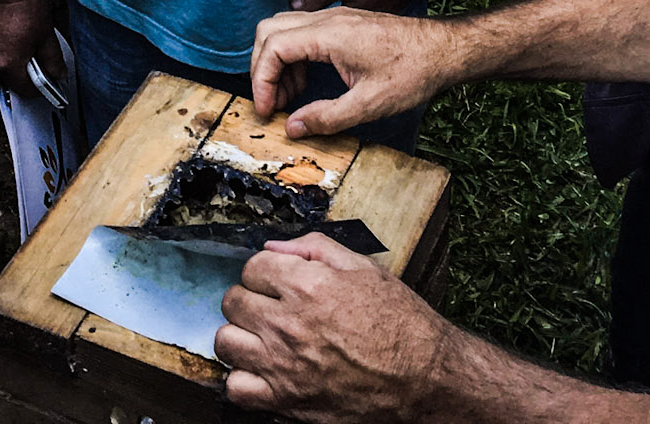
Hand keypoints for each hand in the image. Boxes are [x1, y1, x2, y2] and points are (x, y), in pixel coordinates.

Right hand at [0, 0, 57, 95]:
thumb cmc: (26, 3)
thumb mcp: (46, 32)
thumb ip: (52, 59)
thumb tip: (58, 76)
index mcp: (7, 63)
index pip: (22, 91)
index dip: (34, 91)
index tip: (40, 85)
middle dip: (5, 94)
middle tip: (17, 83)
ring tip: (5, 64)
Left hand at [217, 234, 453, 421]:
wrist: (424, 379)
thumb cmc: (400, 323)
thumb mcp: (365, 268)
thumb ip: (315, 248)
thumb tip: (273, 246)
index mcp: (308, 285)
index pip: (252, 267)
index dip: (265, 271)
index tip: (275, 280)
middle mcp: (289, 324)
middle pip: (233, 301)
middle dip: (250, 298)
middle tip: (269, 306)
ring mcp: (283, 366)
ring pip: (226, 342)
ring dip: (241, 335)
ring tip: (263, 337)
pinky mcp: (285, 402)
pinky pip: (236, 388)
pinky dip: (243, 379)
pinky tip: (262, 371)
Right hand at [249, 7, 457, 137]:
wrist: (444, 49)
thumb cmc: (413, 71)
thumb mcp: (369, 104)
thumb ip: (327, 118)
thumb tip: (292, 128)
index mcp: (330, 34)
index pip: (274, 47)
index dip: (262, 80)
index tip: (267, 110)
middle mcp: (328, 19)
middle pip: (269, 31)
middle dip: (262, 68)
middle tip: (271, 103)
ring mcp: (335, 18)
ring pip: (284, 29)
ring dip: (277, 63)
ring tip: (290, 99)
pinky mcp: (343, 24)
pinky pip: (303, 33)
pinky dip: (294, 57)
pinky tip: (306, 84)